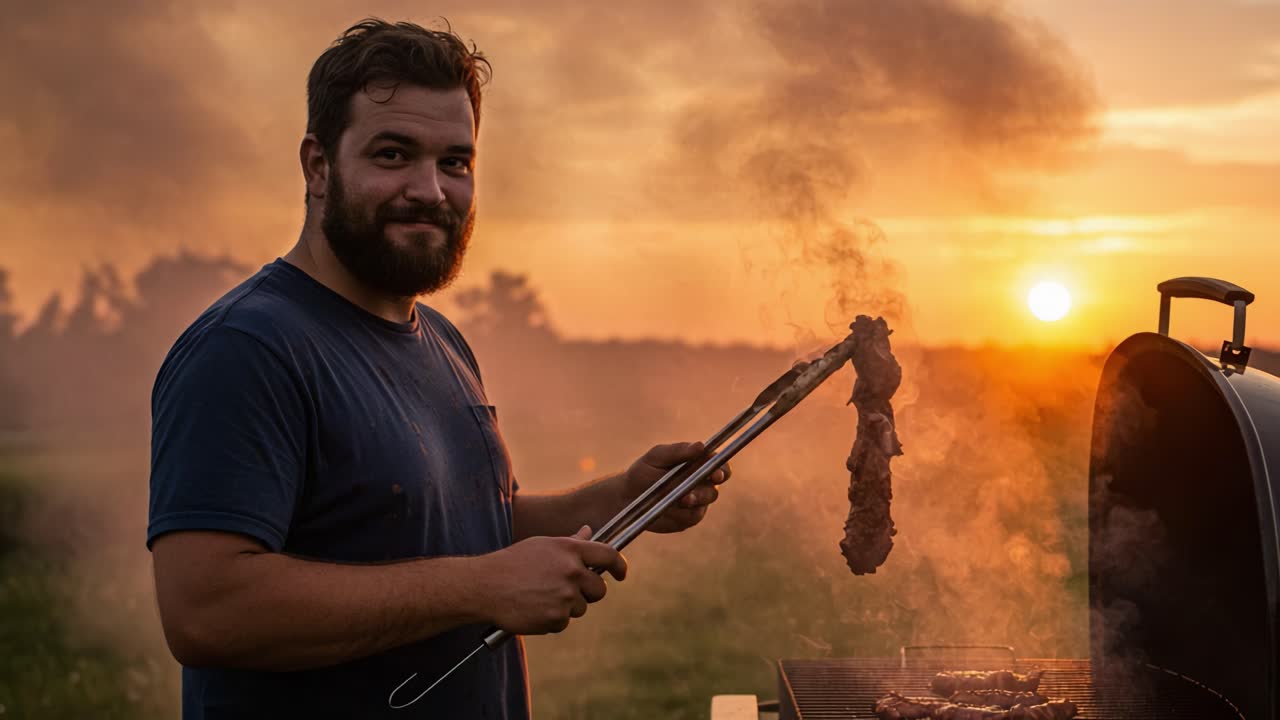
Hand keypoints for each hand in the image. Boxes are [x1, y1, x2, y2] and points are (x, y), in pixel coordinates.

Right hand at [478, 526, 626, 634]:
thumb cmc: (512, 563)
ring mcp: (565, 596)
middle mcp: (572, 572)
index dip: (620, 566)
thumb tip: (588, 531)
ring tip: (540, 596)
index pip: (609, 555)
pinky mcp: (555, 618)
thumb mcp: (542, 545)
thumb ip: (570, 542)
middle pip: (600, 589)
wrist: (485, 586)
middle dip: (589, 593)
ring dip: (566, 607)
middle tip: (568, 590)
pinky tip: (534, 608)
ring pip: (581, 608)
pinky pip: (564, 622)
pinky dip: (552, 619)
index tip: (621, 573)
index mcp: (570, 550)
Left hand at [622, 441, 731, 533]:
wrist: (627, 497)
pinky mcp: (687, 519)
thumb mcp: (657, 456)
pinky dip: (680, 514)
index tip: (716, 474)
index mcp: (698, 465)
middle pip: (714, 489)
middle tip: (691, 494)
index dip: (722, 470)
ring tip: (680, 500)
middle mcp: (701, 484)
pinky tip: (667, 510)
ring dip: (693, 502)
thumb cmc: (643, 471)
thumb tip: (701, 445)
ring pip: (703, 505)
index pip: (720, 466)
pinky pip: (691, 517)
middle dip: (704, 492)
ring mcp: (696, 503)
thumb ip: (678, 451)